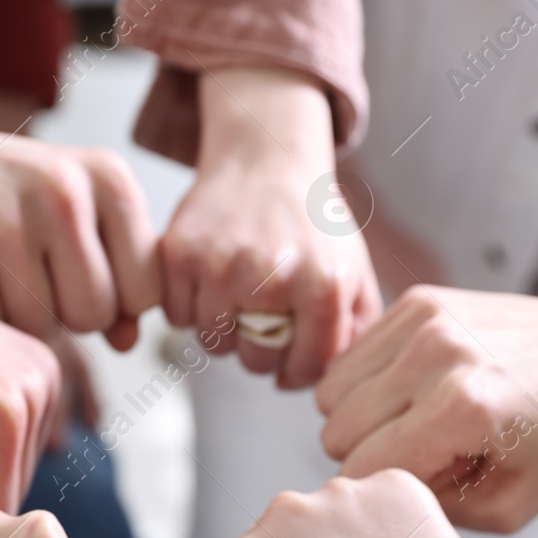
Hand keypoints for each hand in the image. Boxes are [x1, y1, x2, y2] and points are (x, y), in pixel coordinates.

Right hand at [0, 105, 161, 351]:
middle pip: (96, 313)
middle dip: (65, 314)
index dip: (114, 302)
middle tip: (26, 274)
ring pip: (45, 327)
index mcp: (107, 176)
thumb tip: (128, 341)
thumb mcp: (67, 211)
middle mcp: (64, 191)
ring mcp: (8, 219)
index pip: (147, 288)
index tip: (78, 279)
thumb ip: (112, 273)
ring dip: (19, 317)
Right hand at [162, 68, 380, 386]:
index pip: (306, 368)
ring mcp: (221, 266)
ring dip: (224, 329)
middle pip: (255, 361)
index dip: (299, 370)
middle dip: (261, 349)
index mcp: (323, 285)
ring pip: (213, 343)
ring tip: (238, 295)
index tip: (293, 356)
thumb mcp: (354, 267)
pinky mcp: (181, 253)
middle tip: (263, 318)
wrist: (265, 157)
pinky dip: (190, 307)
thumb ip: (359, 328)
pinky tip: (209, 281)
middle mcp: (272, 278)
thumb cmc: (311, 219)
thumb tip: (339, 380)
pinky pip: (178, 317)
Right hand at [315, 285, 537, 531]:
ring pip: (331, 393)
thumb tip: (372, 496)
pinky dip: (368, 381)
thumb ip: (432, 511)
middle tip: (418, 456)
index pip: (362, 469)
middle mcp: (437, 356)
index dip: (379, 492)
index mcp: (465, 410)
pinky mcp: (419, 300)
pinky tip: (412, 390)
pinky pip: (351, 357)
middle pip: (336, 431)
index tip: (414, 489)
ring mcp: (425, 321)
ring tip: (412, 422)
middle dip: (366, 454)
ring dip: (360, 417)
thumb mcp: (509, 506)